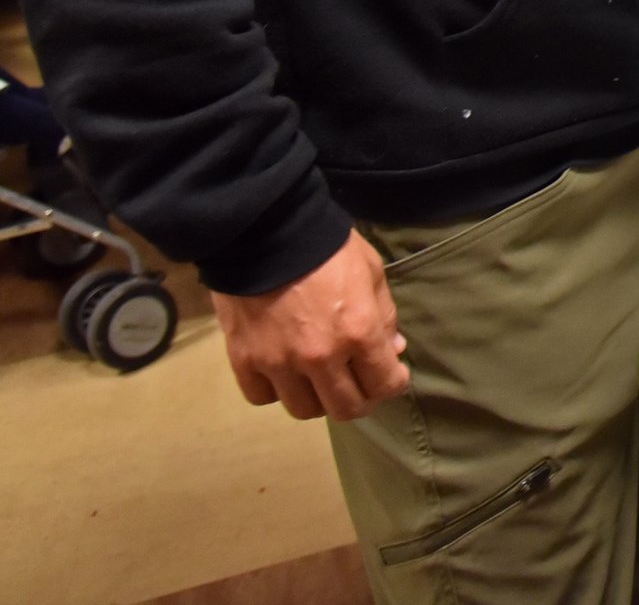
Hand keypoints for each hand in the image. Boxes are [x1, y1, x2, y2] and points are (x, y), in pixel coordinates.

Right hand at [209, 228, 409, 422]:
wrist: (267, 228)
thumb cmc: (328, 247)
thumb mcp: (371, 271)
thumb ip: (384, 316)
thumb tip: (392, 350)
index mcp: (359, 332)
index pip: (385, 385)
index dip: (394, 383)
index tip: (391, 374)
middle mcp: (321, 357)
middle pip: (346, 409)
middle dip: (360, 399)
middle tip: (358, 383)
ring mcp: (280, 362)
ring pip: (304, 409)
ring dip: (317, 397)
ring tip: (319, 377)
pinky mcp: (244, 360)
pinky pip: (262, 397)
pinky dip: (275, 389)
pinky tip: (283, 370)